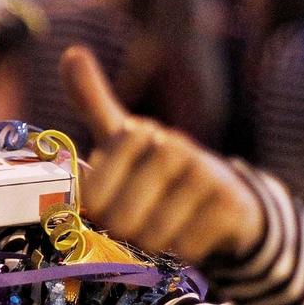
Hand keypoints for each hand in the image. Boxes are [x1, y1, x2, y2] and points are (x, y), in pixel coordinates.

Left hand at [61, 46, 262, 264]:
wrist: (227, 202)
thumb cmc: (158, 173)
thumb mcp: (123, 140)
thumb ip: (93, 102)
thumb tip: (73, 52)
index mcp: (135, 134)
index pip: (92, 197)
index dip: (98, 214)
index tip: (107, 206)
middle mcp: (170, 146)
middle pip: (120, 219)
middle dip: (126, 233)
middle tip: (140, 221)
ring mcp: (203, 173)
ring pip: (153, 236)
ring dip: (155, 245)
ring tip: (167, 226)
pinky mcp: (229, 203)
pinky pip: (186, 248)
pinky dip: (184, 252)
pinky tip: (193, 233)